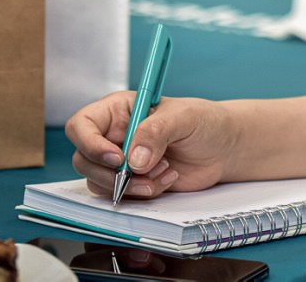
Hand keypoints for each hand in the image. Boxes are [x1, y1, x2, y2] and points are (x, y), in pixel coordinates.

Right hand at [65, 94, 236, 199]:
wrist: (223, 149)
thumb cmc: (204, 121)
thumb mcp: (184, 117)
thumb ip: (156, 131)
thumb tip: (133, 159)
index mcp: (118, 110)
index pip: (82, 125)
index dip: (90, 144)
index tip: (116, 158)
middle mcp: (114, 136)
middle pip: (83, 159)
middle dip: (110, 173)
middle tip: (138, 173)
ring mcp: (122, 162)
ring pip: (99, 182)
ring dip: (129, 186)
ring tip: (163, 172)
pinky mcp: (134, 183)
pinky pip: (123, 196)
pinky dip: (145, 192)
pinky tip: (169, 178)